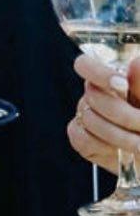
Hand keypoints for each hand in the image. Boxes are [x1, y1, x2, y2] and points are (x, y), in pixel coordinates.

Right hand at [68, 54, 139, 174]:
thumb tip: (136, 62)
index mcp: (111, 81)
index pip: (86, 66)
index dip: (99, 73)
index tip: (123, 84)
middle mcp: (95, 95)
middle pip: (92, 96)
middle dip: (124, 115)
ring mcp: (86, 116)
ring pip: (89, 119)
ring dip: (121, 136)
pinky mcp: (81, 139)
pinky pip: (82, 139)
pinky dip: (105, 148)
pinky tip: (123, 153)